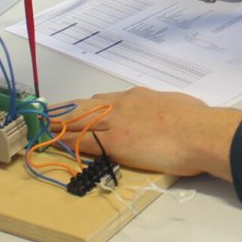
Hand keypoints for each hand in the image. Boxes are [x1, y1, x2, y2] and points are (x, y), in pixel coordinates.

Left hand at [56, 87, 241, 181]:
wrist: (201, 133)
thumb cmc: (198, 121)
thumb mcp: (177, 106)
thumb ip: (163, 109)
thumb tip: (166, 113)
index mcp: (138, 97)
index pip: (104, 101)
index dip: (86, 106)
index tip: (76, 109)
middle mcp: (122, 106)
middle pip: (84, 106)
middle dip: (64, 111)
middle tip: (46, 114)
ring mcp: (116, 124)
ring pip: (78, 121)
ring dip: (58, 124)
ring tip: (41, 127)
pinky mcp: (115, 143)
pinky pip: (84, 141)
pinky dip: (67, 142)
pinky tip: (54, 143)